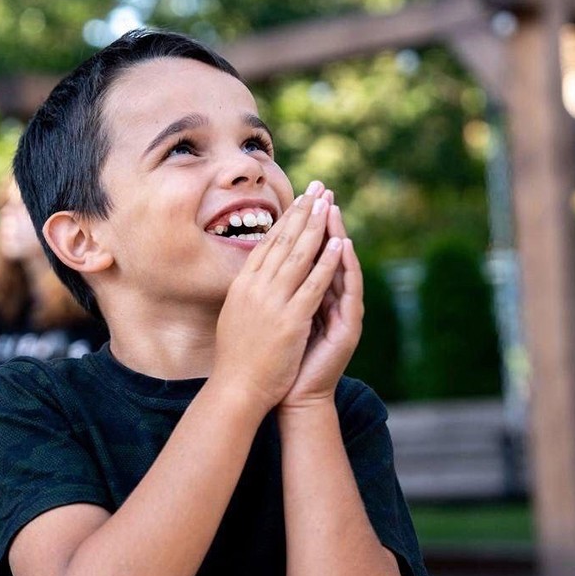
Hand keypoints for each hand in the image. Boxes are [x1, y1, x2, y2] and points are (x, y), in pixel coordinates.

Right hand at [213, 182, 343, 412]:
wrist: (236, 388)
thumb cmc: (237, 358)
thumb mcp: (234, 316)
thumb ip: (246, 293)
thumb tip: (252, 276)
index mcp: (242, 285)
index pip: (267, 244)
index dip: (286, 220)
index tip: (300, 200)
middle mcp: (255, 287)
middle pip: (283, 241)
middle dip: (303, 212)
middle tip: (318, 187)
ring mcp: (272, 302)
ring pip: (299, 255)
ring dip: (317, 226)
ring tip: (330, 203)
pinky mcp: (290, 319)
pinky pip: (313, 284)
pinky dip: (327, 261)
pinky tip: (339, 242)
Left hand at [281, 202, 363, 409]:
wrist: (292, 397)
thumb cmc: (280, 361)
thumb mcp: (275, 320)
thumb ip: (277, 295)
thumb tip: (261, 270)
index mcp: (311, 298)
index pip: (310, 255)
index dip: (305, 228)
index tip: (298, 199)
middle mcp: (331, 301)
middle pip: (327, 254)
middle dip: (323, 222)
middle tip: (322, 191)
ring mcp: (342, 314)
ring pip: (341, 267)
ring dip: (337, 236)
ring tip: (332, 209)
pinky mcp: (348, 328)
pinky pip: (348, 292)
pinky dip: (345, 269)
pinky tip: (343, 247)